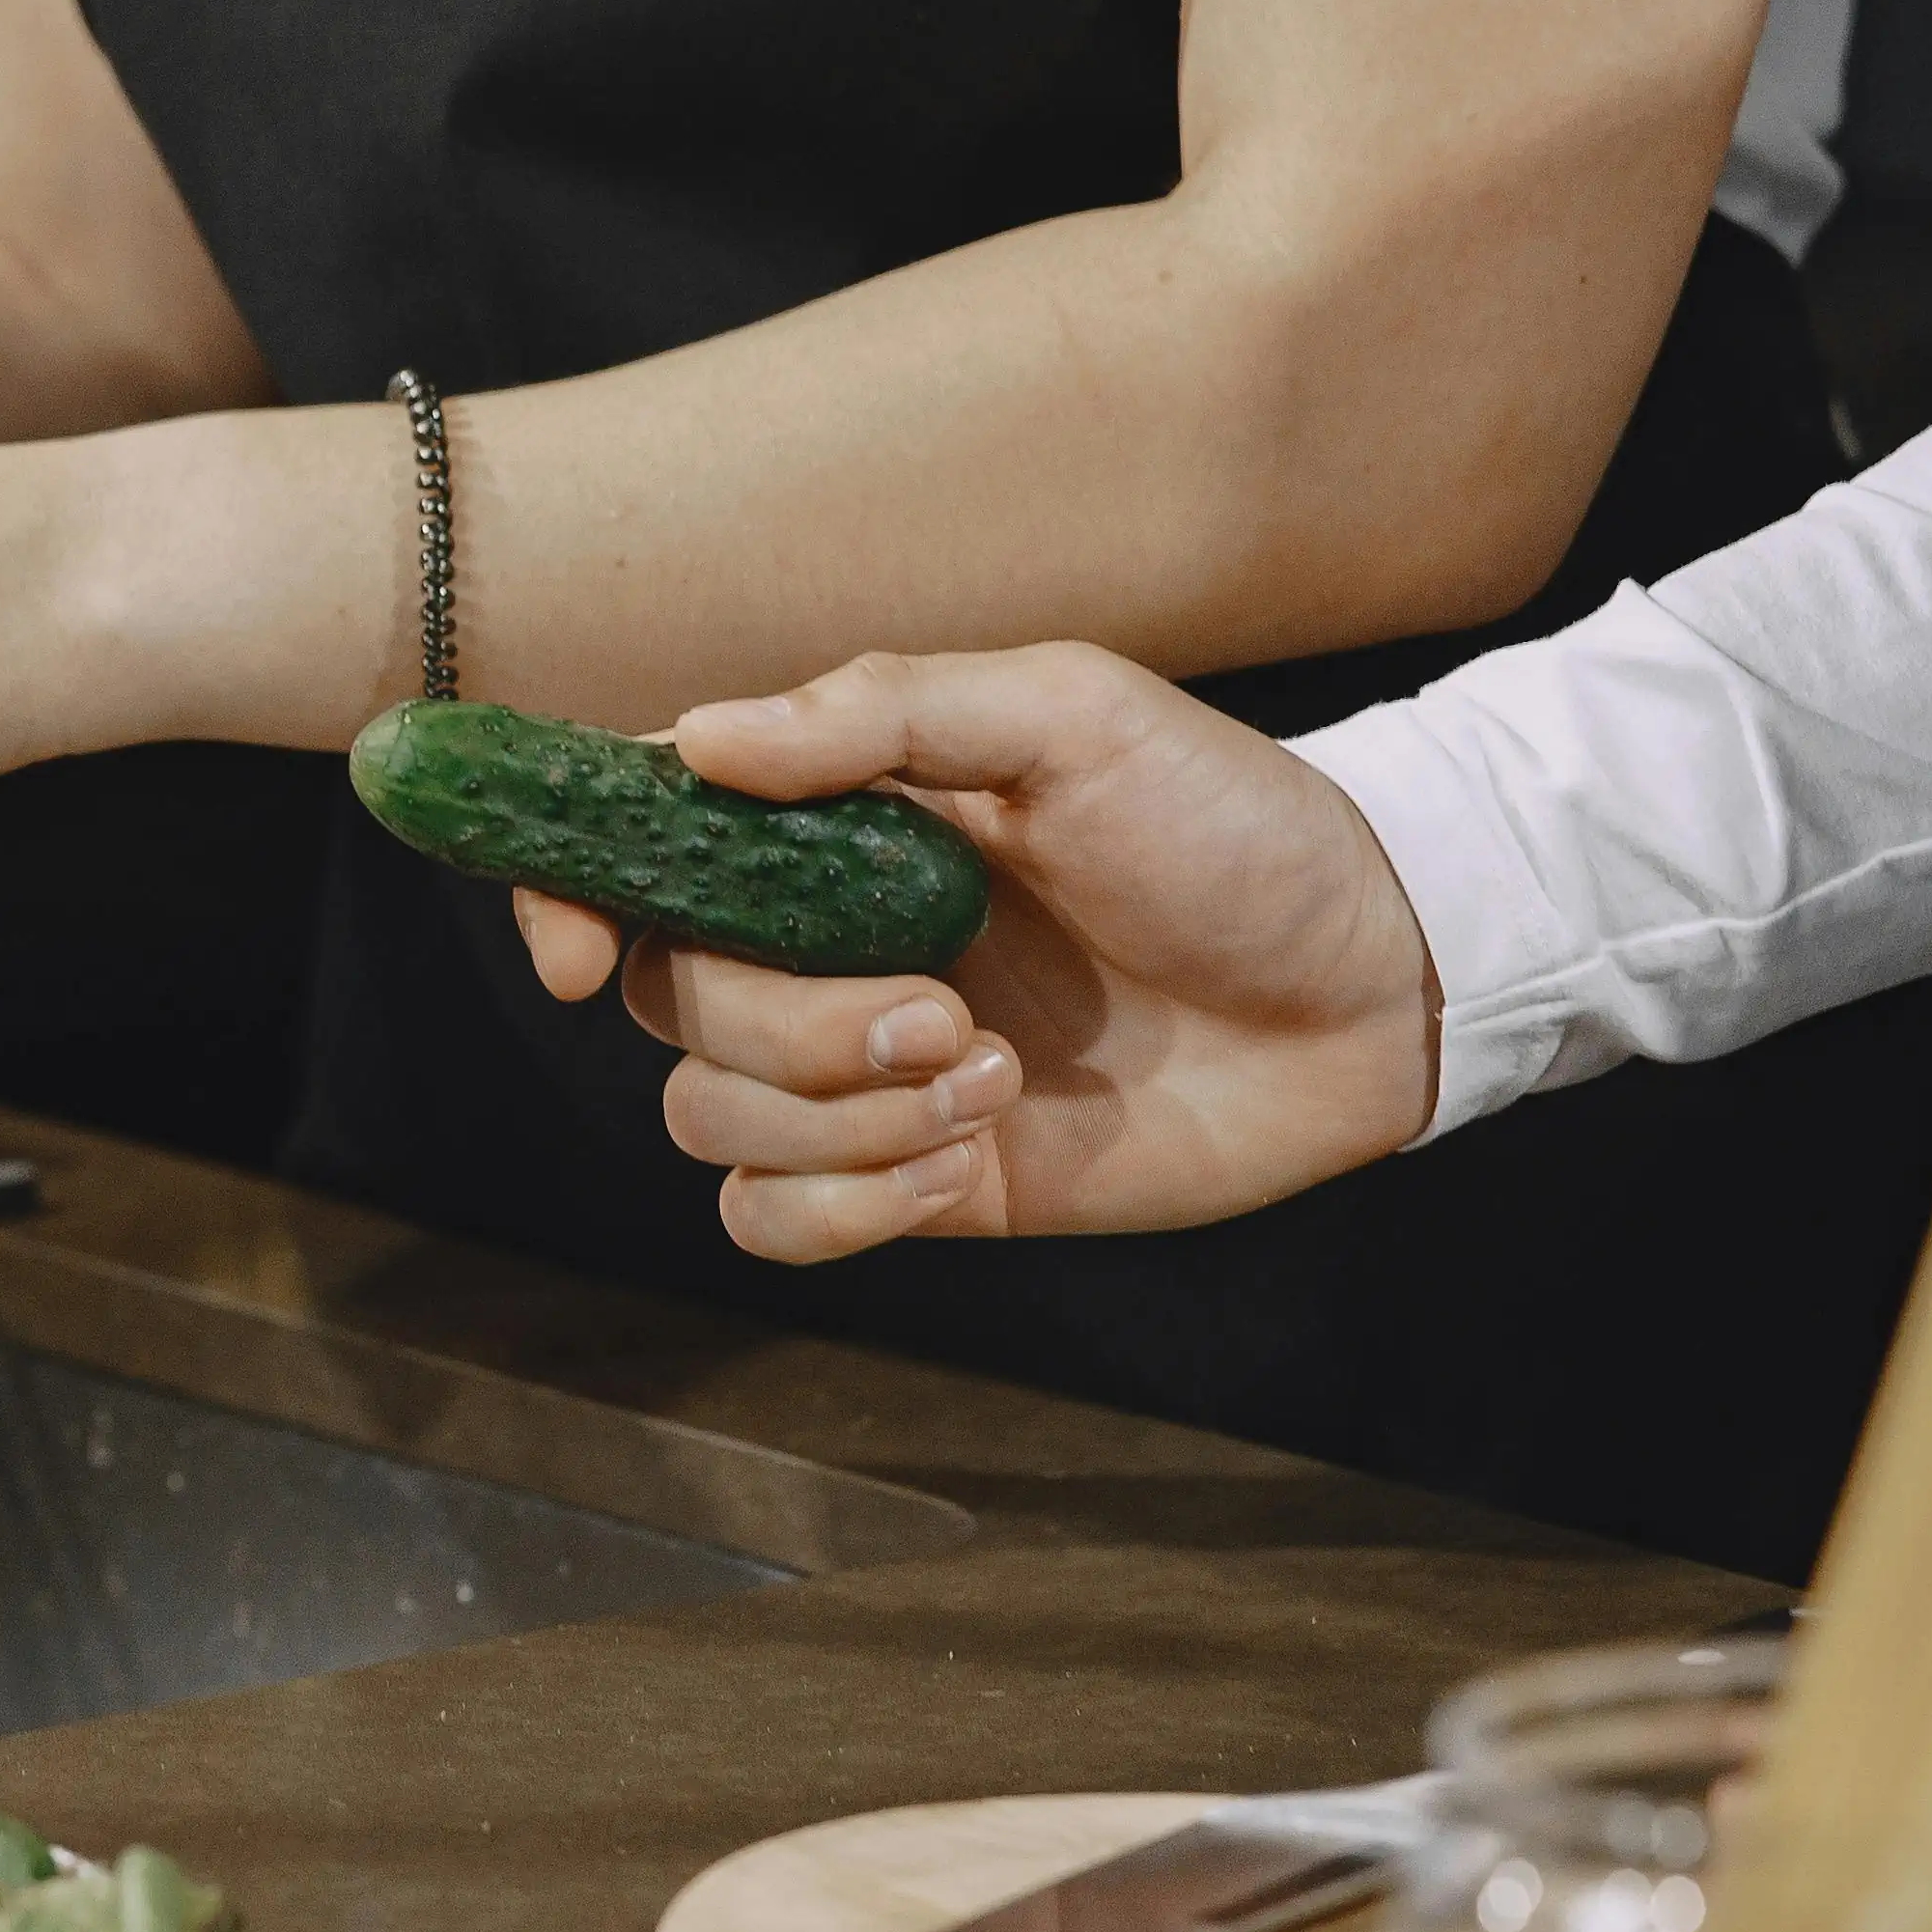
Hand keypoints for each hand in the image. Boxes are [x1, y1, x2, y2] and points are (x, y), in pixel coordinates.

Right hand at [508, 643, 1441, 1261]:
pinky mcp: (914, 1178)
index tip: (570, 951)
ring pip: (709, 1116)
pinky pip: (774, 1222)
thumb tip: (698, 740)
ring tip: (986, 1082)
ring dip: (836, 1119)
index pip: (629, 851)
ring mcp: (861, 1070)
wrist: (1370, 987)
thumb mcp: (1070, 715)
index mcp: (830, 825)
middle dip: (788, 1026)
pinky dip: (849, 1206)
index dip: (561, 896)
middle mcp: (820, 945)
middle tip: (942, 1012)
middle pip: (664, 1002)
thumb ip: (882, 709)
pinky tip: (965, 1165)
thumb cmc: (1232, 828)